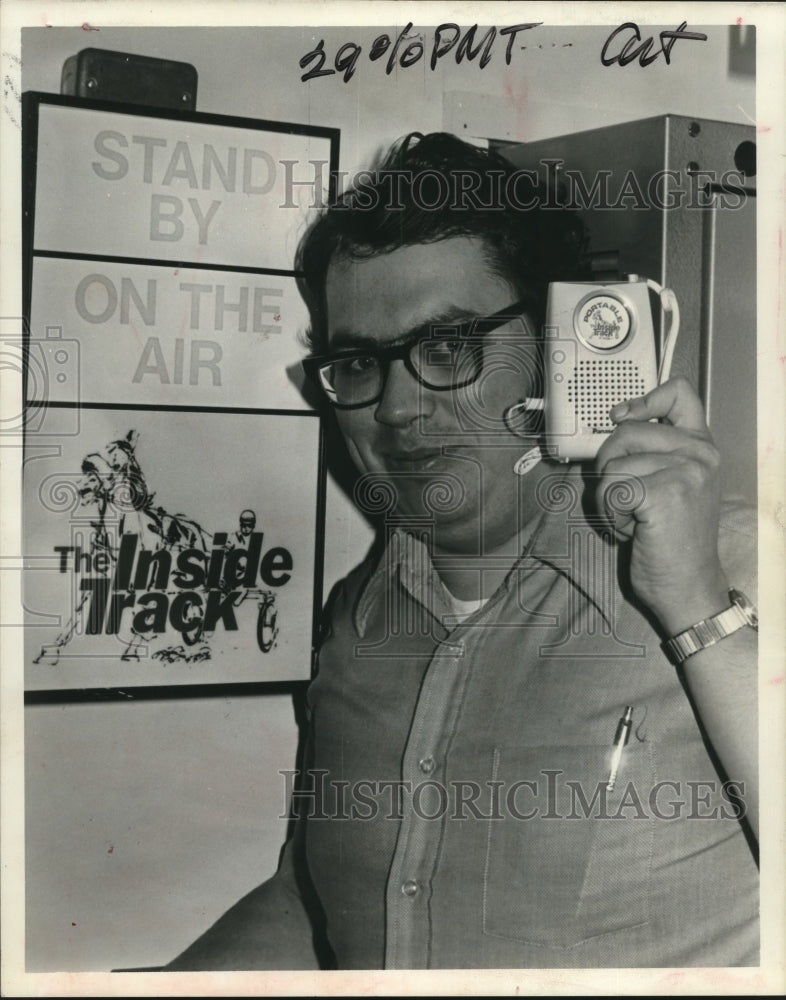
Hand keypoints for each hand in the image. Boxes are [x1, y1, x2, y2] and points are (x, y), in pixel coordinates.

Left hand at [594, 376, 728, 634]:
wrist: (688, 588)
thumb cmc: (672, 541)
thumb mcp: (672, 484)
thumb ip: (655, 452)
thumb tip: (616, 422)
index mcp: (702, 447)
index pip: (679, 393)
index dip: (642, 399)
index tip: (621, 417)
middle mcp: (700, 454)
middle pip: (625, 432)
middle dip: (610, 467)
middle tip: (629, 500)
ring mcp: (686, 472)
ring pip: (612, 465)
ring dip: (611, 499)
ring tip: (637, 519)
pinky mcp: (664, 493)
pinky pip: (611, 489)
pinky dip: (611, 514)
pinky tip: (633, 530)